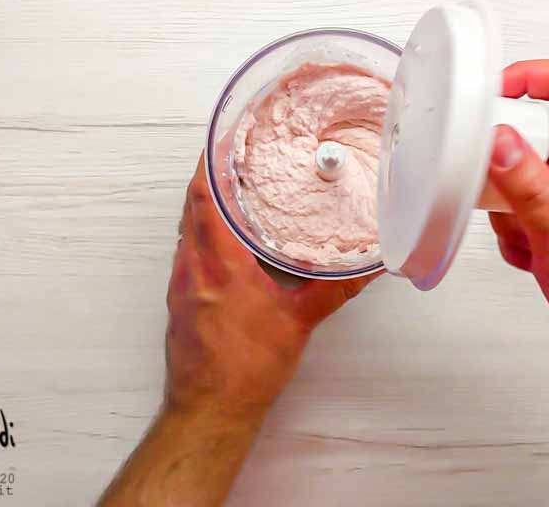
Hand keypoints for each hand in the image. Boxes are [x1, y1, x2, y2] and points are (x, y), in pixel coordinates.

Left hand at [165, 157, 376, 420]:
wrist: (209, 410)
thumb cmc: (244, 370)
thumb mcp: (299, 322)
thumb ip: (334, 289)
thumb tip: (367, 267)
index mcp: (219, 264)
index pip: (204, 197)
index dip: (209, 162)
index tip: (221, 138)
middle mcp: (192, 268)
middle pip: (191, 207)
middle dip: (209, 177)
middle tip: (232, 155)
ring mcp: (182, 284)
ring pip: (187, 230)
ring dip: (205, 206)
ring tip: (232, 190)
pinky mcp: (181, 302)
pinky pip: (188, 253)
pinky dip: (204, 234)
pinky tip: (227, 242)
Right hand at [487, 60, 548, 380]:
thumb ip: (531, 192)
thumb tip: (500, 138)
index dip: (535, 77)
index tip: (493, 93)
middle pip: (540, 135)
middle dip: (506, 162)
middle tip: (493, 192)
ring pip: (530, 176)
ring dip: (510, 205)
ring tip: (524, 241)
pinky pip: (532, 209)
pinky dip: (519, 231)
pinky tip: (532, 258)